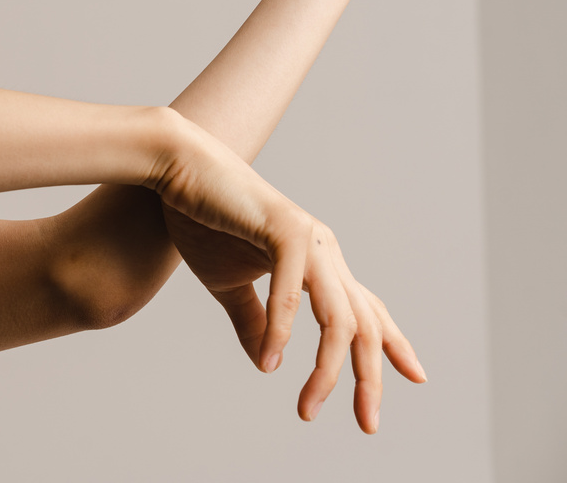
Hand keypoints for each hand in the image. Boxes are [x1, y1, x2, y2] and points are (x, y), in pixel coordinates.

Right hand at [150, 110, 425, 432]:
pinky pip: (293, 291)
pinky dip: (284, 330)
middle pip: (364, 323)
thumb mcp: (227, 284)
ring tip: (308, 405)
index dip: (393, 344)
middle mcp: (324, 252)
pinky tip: (271, 358)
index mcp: (317, 262)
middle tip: (367, 423)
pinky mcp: (284, 228)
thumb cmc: (202, 221)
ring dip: (329, 368)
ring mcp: (309, 239)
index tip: (415, 377)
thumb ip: (253, 322)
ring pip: (339, 316)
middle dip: (370, 377)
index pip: (366, 308)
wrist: (178, 171)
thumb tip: (268, 365)